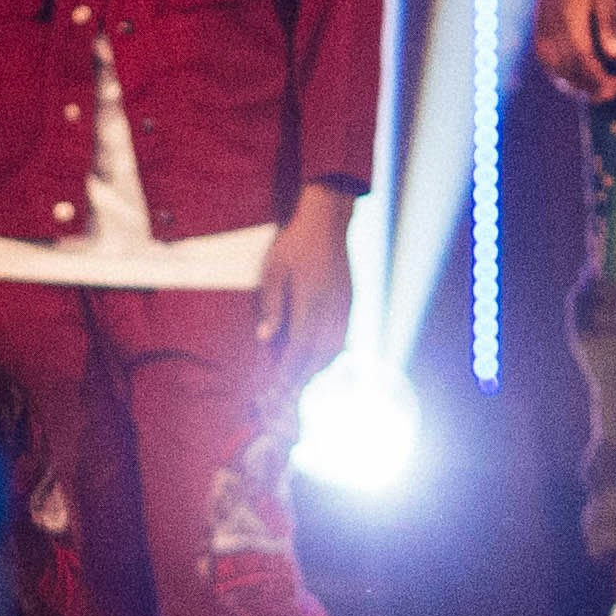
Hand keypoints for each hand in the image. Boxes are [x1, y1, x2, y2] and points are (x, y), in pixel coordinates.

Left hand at [267, 189, 357, 386]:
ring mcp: (345, 308)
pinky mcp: (350, 304)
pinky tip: (317, 359)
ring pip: (334, 351)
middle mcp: (332, 310)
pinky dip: (329, 355)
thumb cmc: (295, 243)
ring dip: (317, 369)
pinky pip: (342, 338)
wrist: (329, 221)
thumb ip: (272, 306)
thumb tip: (264, 339)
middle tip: (286, 394)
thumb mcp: (273, 270)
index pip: (299, 348)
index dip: (287, 372)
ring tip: (300, 381)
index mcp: (311, 303)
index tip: (275, 388)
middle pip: (319, 356)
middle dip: (302, 378)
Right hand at [532, 0, 615, 107]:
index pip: (584, 62)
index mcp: (570, 20)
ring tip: (599, 89)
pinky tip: (577, 79)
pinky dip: (562, 76)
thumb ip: (610, 24)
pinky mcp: (539, 30)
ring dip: (577, 86)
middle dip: (593, 88)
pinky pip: (547, 63)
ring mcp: (542, 30)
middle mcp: (552, 29)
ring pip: (556, 71)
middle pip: (569, 72)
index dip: (602, 80)